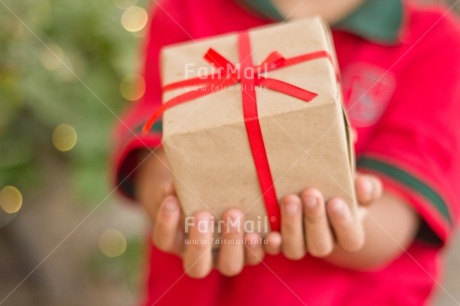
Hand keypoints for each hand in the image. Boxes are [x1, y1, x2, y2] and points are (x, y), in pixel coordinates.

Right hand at [135, 150, 265, 278]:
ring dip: (234, 243)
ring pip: (231, 265)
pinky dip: (268, 246)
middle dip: (200, 242)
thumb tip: (173, 187)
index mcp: (178, 241)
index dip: (165, 224)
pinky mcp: (253, 250)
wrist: (220, 196)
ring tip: (235, 214)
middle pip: (197, 266)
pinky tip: (273, 234)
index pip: (164, 240)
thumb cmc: (196, 191)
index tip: (171, 202)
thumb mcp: (183, 186)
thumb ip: (175, 187)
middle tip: (203, 215)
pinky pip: (260, 254)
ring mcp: (229, 257)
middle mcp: (202, 257)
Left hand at [265, 172, 382, 258]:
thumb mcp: (356, 183)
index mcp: (347, 233)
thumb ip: (367, 186)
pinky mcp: (278, 242)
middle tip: (310, 194)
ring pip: (295, 249)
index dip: (344, 224)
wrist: (310, 188)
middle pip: (321, 245)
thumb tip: (363, 187)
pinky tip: (269, 231)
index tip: (336, 201)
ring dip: (292, 227)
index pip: (351, 239)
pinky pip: (273, 249)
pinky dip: (270, 243)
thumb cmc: (338, 186)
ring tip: (289, 200)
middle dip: (315, 219)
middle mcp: (322, 244)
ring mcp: (299, 245)